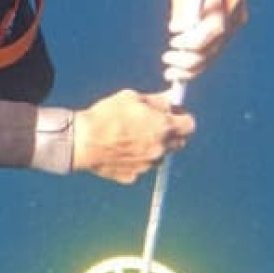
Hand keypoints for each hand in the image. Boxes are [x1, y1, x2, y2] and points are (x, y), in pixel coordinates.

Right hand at [72, 89, 194, 183]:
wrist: (83, 141)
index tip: (173, 114)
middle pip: (179, 143)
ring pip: (159, 156)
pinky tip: (119, 149)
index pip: (190, 124)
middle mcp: (161, 149)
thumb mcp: (132, 97)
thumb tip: (171, 99)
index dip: (182, 117)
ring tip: (131, 137)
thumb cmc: (107, 116)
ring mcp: (148, 165)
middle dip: (170, 134)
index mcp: (164, 127)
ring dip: (153, 147)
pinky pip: (141, 166)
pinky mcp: (133, 175)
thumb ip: (157, 100)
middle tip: (153, 124)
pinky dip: (135, 159)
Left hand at [163, 0, 248, 81]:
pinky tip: (186, 67)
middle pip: (214, 46)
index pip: (210, 29)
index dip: (191, 42)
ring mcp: (238, 17)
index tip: (172, 43)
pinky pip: (220, 46)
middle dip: (189, 60)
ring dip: (195, 66)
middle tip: (167, 62)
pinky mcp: (237, 21)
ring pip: (217, 51)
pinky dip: (203, 58)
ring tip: (172, 72)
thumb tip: (176, 31)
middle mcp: (234, 9)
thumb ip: (180, 6)